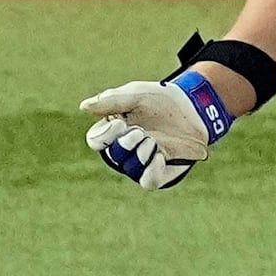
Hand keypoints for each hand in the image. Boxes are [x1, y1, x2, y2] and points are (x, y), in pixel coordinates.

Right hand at [78, 68, 233, 190]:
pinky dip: (151, 171)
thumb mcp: (136, 94)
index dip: (105, 135)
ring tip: (152, 141)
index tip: (120, 121)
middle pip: (113, 156)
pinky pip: (148, 181)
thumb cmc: (161, 100)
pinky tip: (160, 156)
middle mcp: (124, 148)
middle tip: (140, 132)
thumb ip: (111, 101)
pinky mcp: (160, 172)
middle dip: (125, 144)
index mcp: (113, 129)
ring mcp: (142, 162)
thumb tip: (83, 107)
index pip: (96, 141)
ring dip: (140, 154)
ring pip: (130, 169)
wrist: (193, 108)